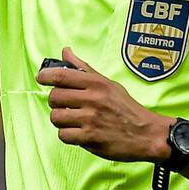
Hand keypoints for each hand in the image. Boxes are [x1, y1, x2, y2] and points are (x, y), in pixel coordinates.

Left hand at [36, 47, 170, 162]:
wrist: (146, 134)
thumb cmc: (126, 108)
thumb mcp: (108, 84)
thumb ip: (84, 69)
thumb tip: (65, 52)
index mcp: (96, 84)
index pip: (61, 75)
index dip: (46, 76)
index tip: (41, 78)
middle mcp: (92, 99)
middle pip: (54, 97)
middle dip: (55, 102)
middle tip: (65, 105)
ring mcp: (91, 119)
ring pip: (56, 117)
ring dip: (61, 120)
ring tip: (72, 120)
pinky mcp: (90, 138)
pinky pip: (64, 135)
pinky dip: (67, 135)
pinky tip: (78, 132)